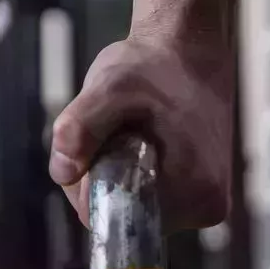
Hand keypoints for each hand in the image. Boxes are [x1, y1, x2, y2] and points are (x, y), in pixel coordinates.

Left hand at [49, 34, 233, 232]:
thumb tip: (63, 173)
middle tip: (114, 130)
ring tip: (131, 130)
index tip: (100, 140)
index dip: (90, 183)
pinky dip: (131, 170)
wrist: (189, 50)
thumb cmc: (152, 66)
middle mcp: (205, 208)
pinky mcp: (199, 193)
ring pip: (132, 203)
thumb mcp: (109, 87)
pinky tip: (143, 139)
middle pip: (121, 214)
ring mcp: (205, 202)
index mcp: (194, 194)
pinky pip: (147, 194)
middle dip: (103, 175)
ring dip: (116, 171)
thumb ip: (80, 128)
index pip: (112, 219)